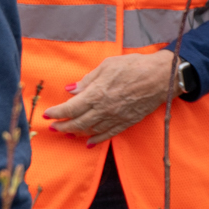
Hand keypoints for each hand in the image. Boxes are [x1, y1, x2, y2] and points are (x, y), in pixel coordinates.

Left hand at [43, 50, 175, 145]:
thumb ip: (88, 80)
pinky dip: (96, 140)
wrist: (161, 77)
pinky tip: (88, 143)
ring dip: (76, 133)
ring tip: (67, 132)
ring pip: (90, 131)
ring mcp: (115, 118)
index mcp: (97, 94)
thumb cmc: (135, 66)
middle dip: (62, 126)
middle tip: (53, 127)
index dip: (56, 112)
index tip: (47, 114)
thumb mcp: (107, 65)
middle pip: (77, 123)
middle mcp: (104, 110)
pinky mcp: (126, 122)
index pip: (70, 108)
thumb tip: (71, 90)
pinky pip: (108, 134)